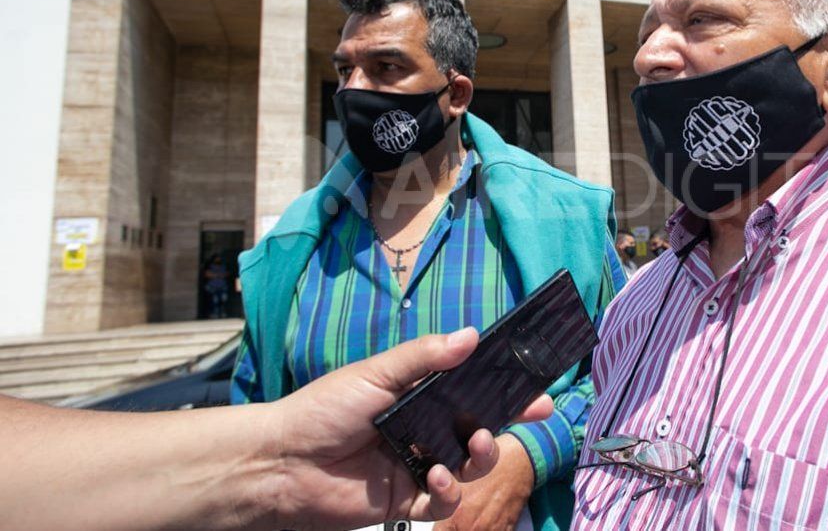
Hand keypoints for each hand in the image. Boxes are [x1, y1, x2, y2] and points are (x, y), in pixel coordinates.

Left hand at [262, 328, 552, 530]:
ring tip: (475, 446)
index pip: (472, 389)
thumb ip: (424, 358)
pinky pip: (444, 501)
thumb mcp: (376, 374)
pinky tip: (437, 477)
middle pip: (481, 426)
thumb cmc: (323, 410)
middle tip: (532, 413)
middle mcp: (424, 431)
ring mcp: (418, 466)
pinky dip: (450, 491)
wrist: (282, 462)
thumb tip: (471, 335)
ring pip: (471, 465)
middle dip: (510, 420)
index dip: (506, 388)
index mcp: (419, 397)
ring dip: (482, 456)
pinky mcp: (407, 502)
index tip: (535, 384)